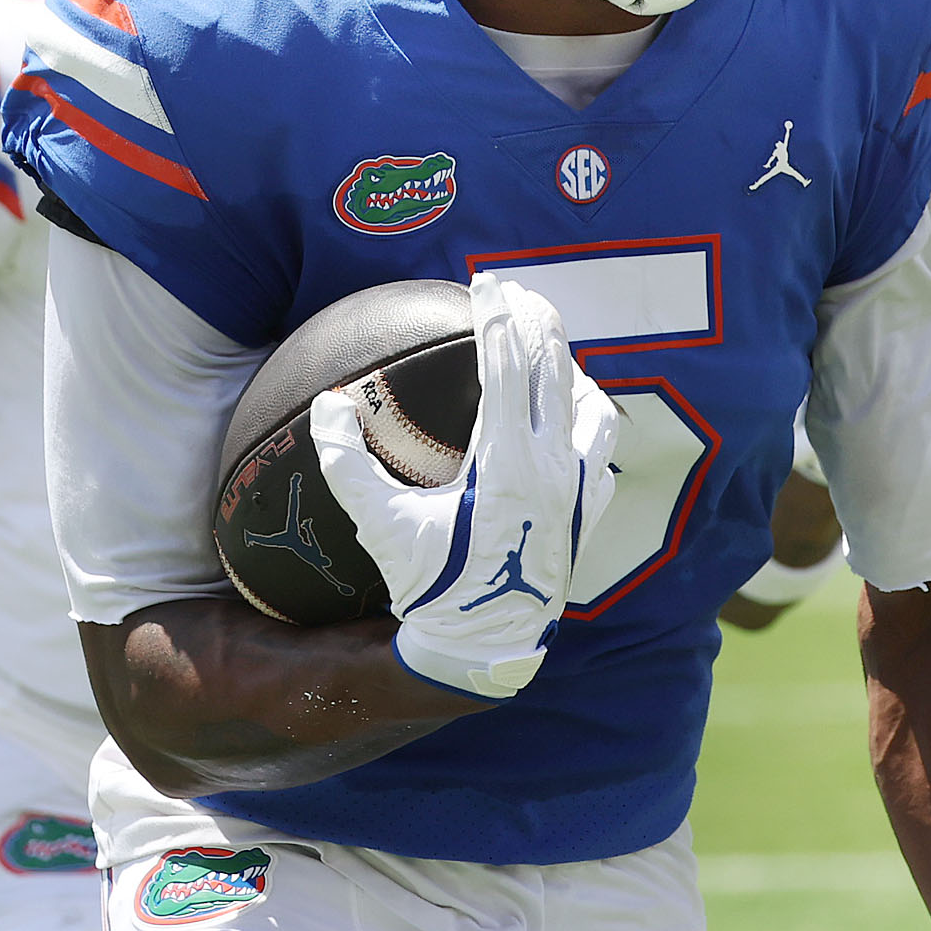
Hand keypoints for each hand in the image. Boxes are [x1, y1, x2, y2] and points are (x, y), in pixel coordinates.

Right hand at [310, 272, 618, 698]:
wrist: (486, 648)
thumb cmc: (430, 586)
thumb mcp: (378, 525)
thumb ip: (347, 463)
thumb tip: (327, 405)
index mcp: (506, 461)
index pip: (506, 366)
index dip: (496, 317)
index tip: (486, 283)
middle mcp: (552, 467)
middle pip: (554, 370)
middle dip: (536, 322)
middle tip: (518, 292)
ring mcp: (578, 489)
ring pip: (590, 405)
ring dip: (570, 368)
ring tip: (549, 346)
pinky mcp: (588, 511)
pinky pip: (602, 448)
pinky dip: (591, 418)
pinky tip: (576, 414)